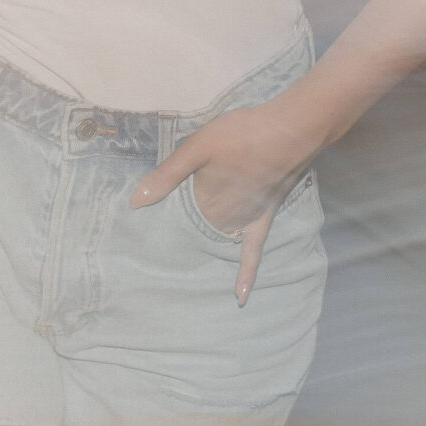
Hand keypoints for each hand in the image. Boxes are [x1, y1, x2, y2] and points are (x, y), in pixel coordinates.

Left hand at [130, 90, 330, 302]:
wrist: (291, 129)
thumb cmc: (242, 133)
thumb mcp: (197, 147)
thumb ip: (168, 175)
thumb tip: (135, 202)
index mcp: (205, 199)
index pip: (177, 221)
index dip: (161, 226)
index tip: (140, 241)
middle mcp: (224, 215)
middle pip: (197, 231)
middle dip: (180, 240)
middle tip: (155, 258)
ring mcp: (247, 218)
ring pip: (220, 241)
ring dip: (204, 253)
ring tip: (182, 271)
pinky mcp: (266, 216)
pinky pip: (254, 250)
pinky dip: (247, 273)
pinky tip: (240, 296)